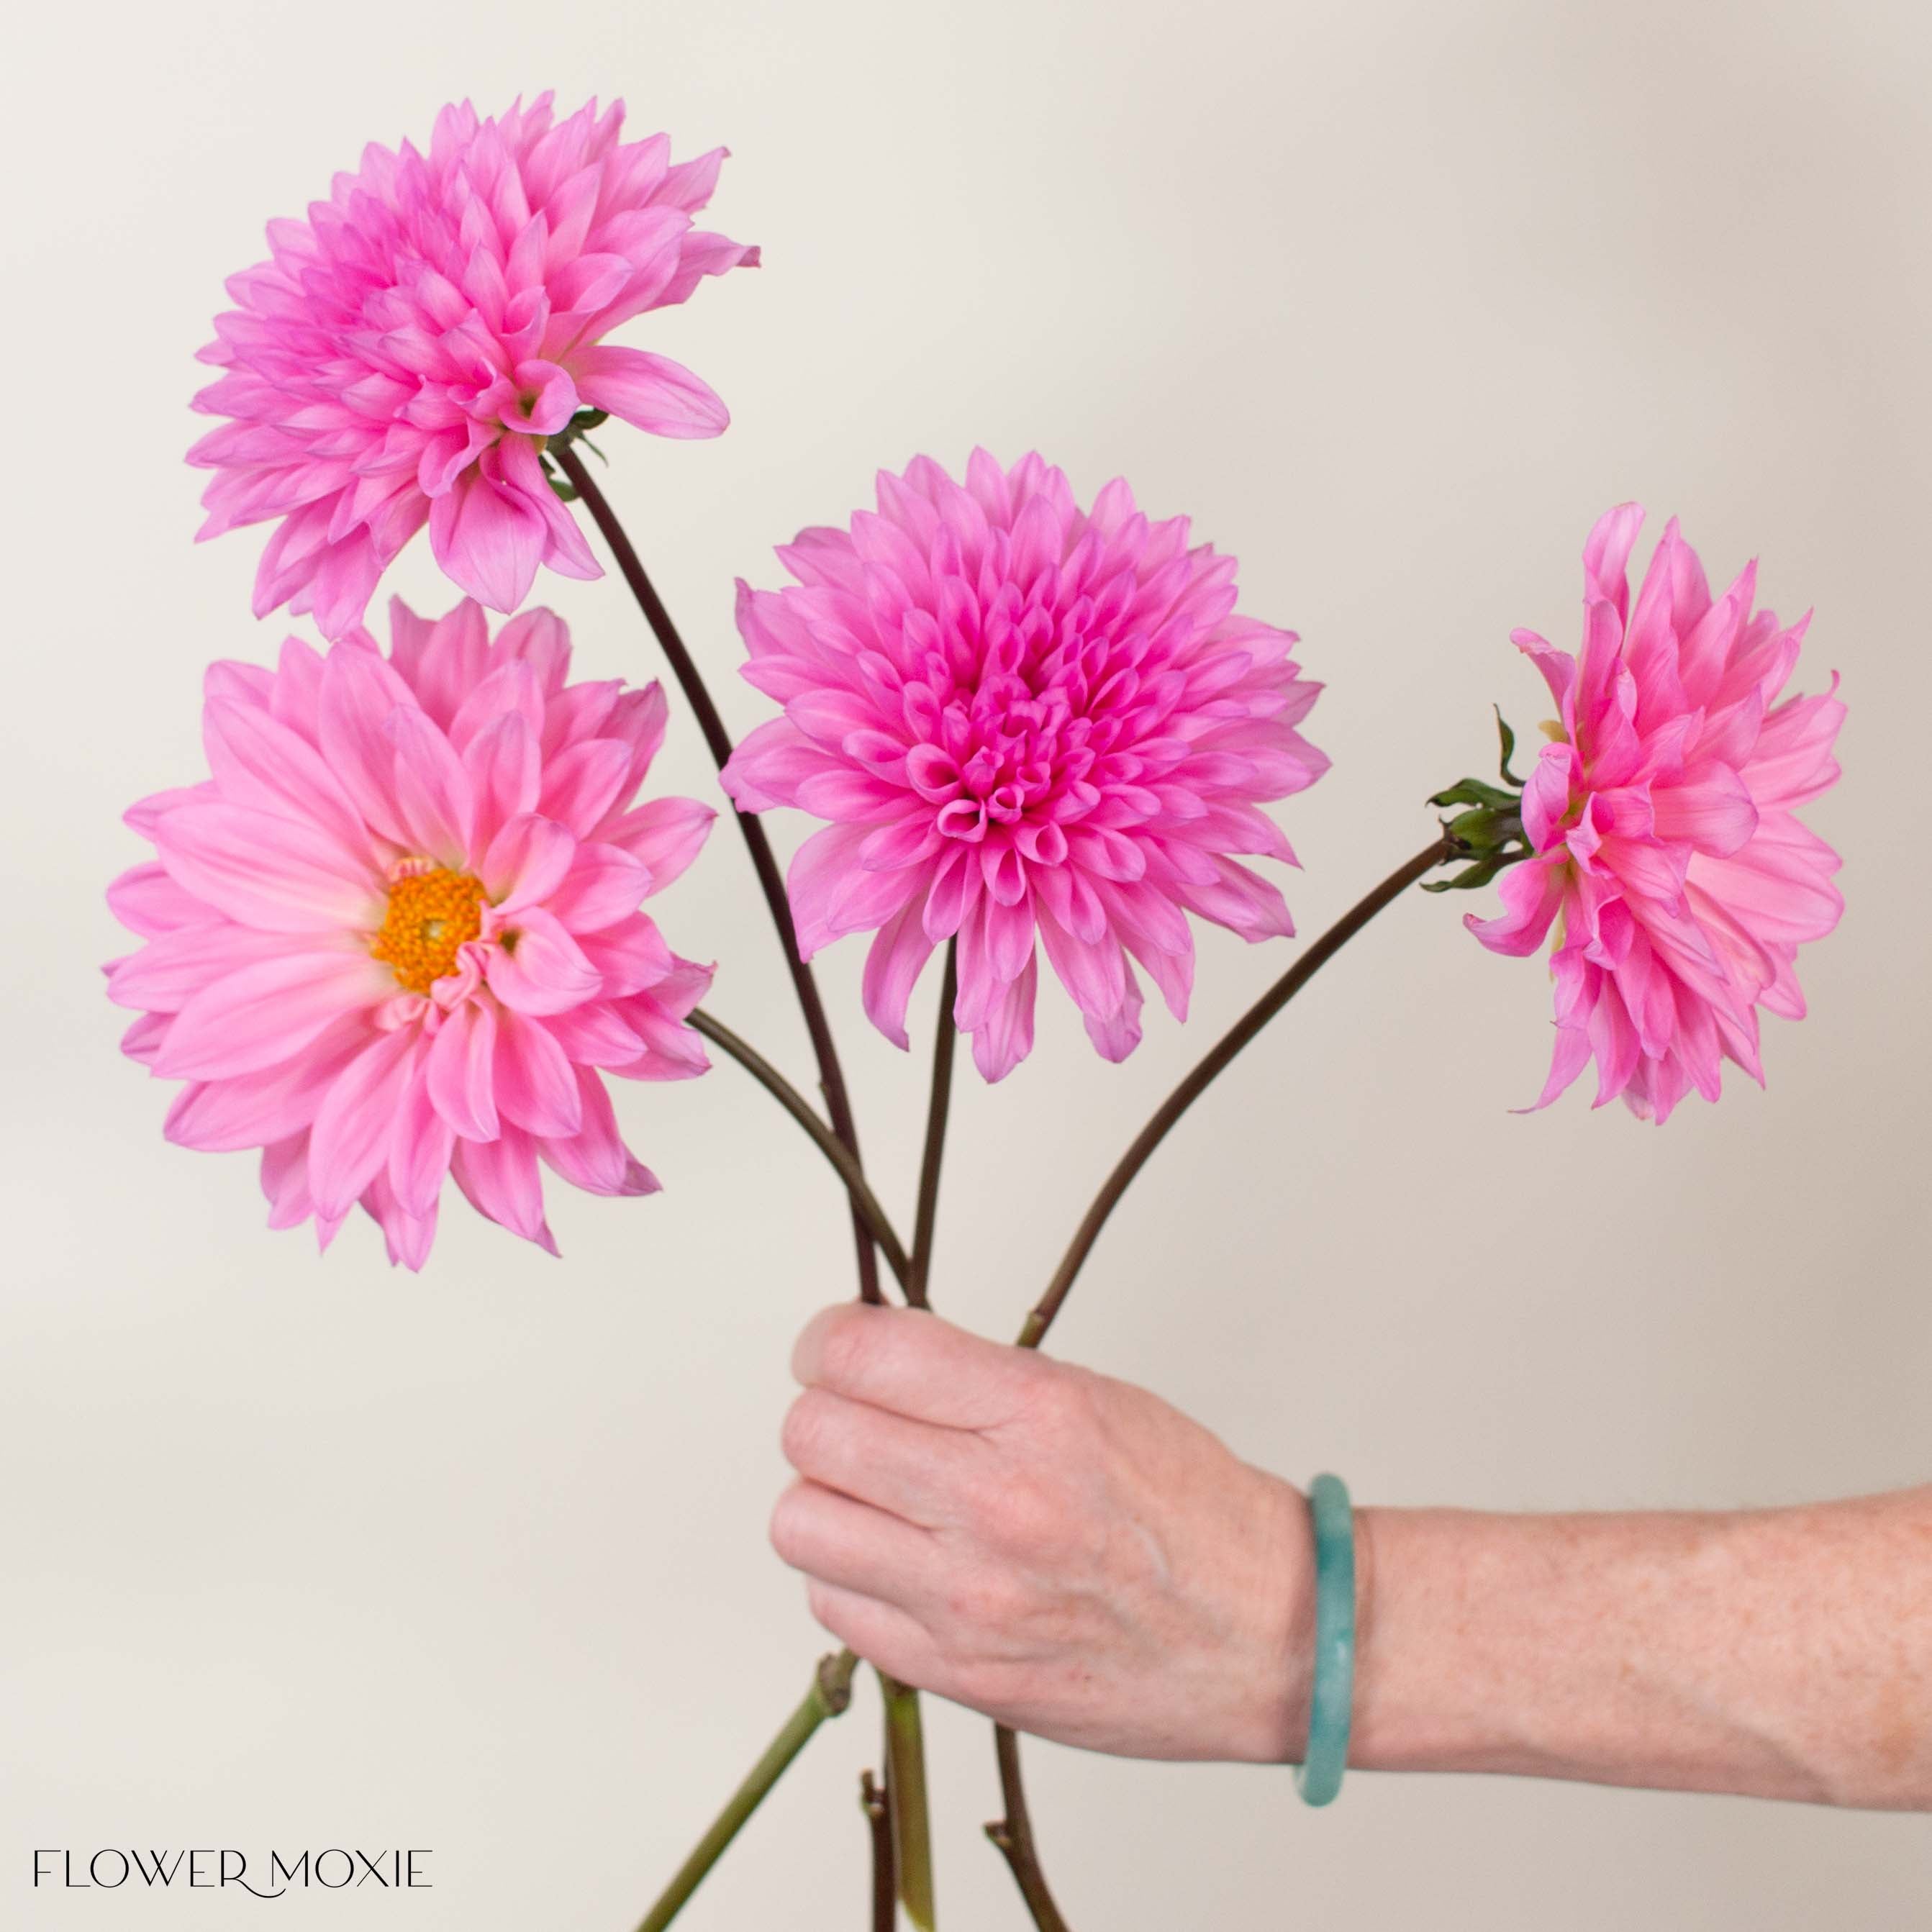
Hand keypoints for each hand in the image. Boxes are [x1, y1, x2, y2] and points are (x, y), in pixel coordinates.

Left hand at [770, 1303, 1311, 1760]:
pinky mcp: (956, 1672)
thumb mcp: (1092, 1398)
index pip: (859, 1353)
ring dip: (827, 1502)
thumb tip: (865, 1360)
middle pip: (811, 1435)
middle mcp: (995, 1503)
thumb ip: (974, 1380)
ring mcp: (969, 1599)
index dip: (826, 1342)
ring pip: (799, 1524)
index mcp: (1036, 1414)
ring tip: (880, 1499)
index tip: (834, 1350)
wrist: (1267, 1633)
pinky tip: (905, 1564)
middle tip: (860, 1422)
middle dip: (825, 1416)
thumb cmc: (1190, 1511)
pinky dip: (852, 1579)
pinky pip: (834, 1606)